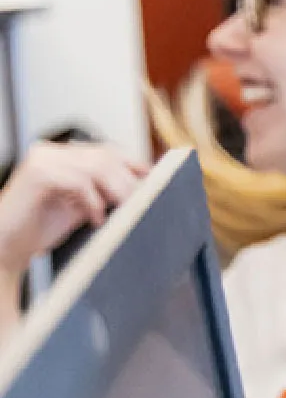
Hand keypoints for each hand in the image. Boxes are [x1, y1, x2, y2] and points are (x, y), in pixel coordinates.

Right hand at [0, 141, 146, 278]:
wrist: (6, 245)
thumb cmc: (40, 228)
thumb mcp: (82, 206)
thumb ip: (106, 192)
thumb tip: (145, 187)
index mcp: (62, 155)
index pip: (109, 151)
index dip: (136, 166)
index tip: (159, 184)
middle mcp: (51, 151)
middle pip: (107, 156)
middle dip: (130, 181)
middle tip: (144, 204)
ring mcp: (42, 159)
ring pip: (97, 166)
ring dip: (117, 191)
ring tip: (124, 211)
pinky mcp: (37, 174)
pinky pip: (79, 181)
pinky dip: (93, 202)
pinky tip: (95, 220)